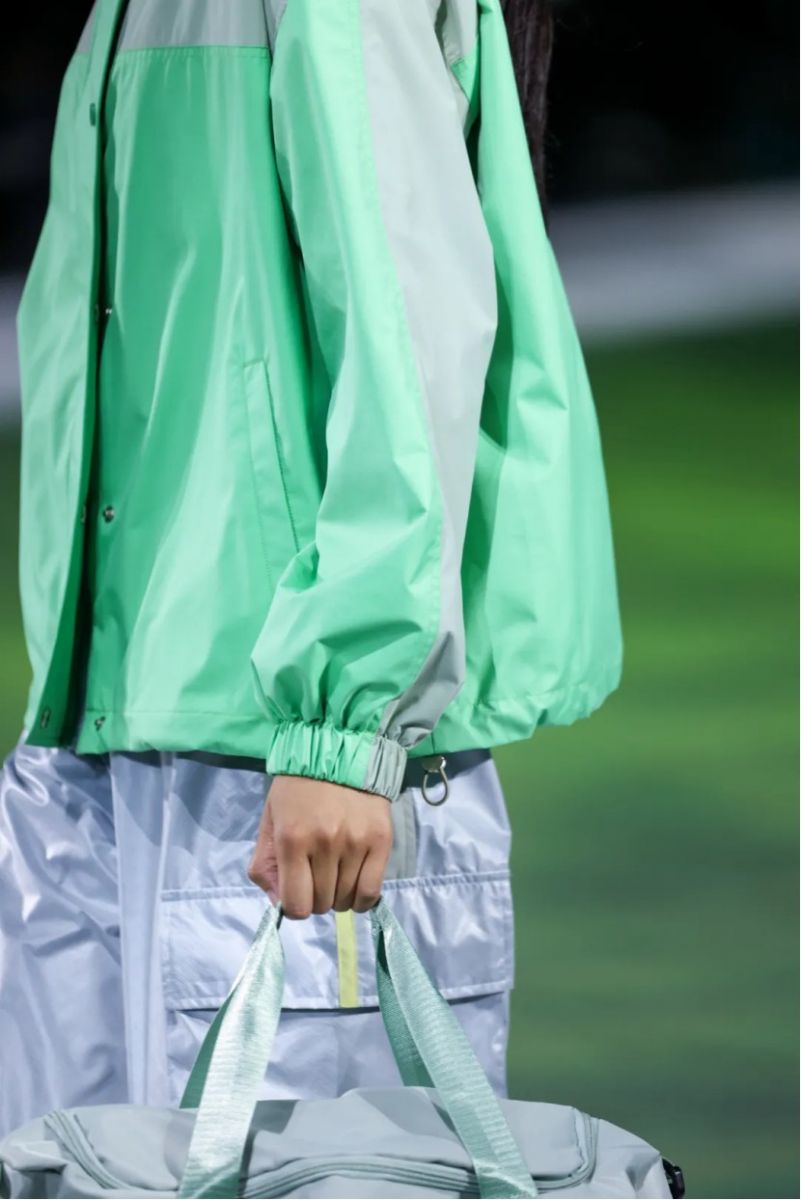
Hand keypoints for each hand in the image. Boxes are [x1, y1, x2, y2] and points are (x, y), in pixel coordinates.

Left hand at [248, 775, 393, 917]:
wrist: (337, 752)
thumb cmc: (297, 790)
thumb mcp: (269, 822)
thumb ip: (265, 866)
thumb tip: (280, 905)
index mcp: (292, 839)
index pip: (296, 905)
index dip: (294, 906)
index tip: (297, 892)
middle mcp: (325, 843)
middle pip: (322, 904)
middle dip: (316, 898)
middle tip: (316, 876)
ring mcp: (356, 843)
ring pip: (346, 900)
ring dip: (338, 895)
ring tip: (335, 873)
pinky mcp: (381, 840)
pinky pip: (371, 891)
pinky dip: (361, 899)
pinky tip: (354, 885)